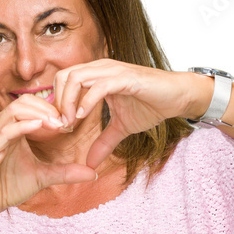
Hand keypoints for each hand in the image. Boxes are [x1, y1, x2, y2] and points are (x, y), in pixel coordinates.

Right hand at [0, 93, 97, 222]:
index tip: (71, 121)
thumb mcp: (43, 177)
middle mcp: (0, 127)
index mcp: (12, 128)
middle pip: (25, 102)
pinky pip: (5, 131)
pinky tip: (39, 127)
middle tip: (67, 121)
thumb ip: (65, 173)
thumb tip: (92, 174)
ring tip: (58, 124)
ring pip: (15, 111)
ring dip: (39, 114)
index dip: (53, 109)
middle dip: (49, 108)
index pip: (32, 105)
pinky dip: (23, 126)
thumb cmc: (8, 187)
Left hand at [53, 59, 194, 170]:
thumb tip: (90, 164)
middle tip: (62, 126)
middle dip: (57, 102)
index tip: (60, 127)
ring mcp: (112, 71)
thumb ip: (104, 142)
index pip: (64, 81)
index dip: (57, 104)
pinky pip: (98, 86)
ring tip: (70, 123)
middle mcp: (101, 69)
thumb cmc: (151, 105)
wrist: (177, 97)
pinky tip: (82, 116)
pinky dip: (86, 101)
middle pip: (63, 77)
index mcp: (97, 76)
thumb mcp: (122, 128)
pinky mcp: (125, 78)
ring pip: (76, 78)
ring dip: (67, 102)